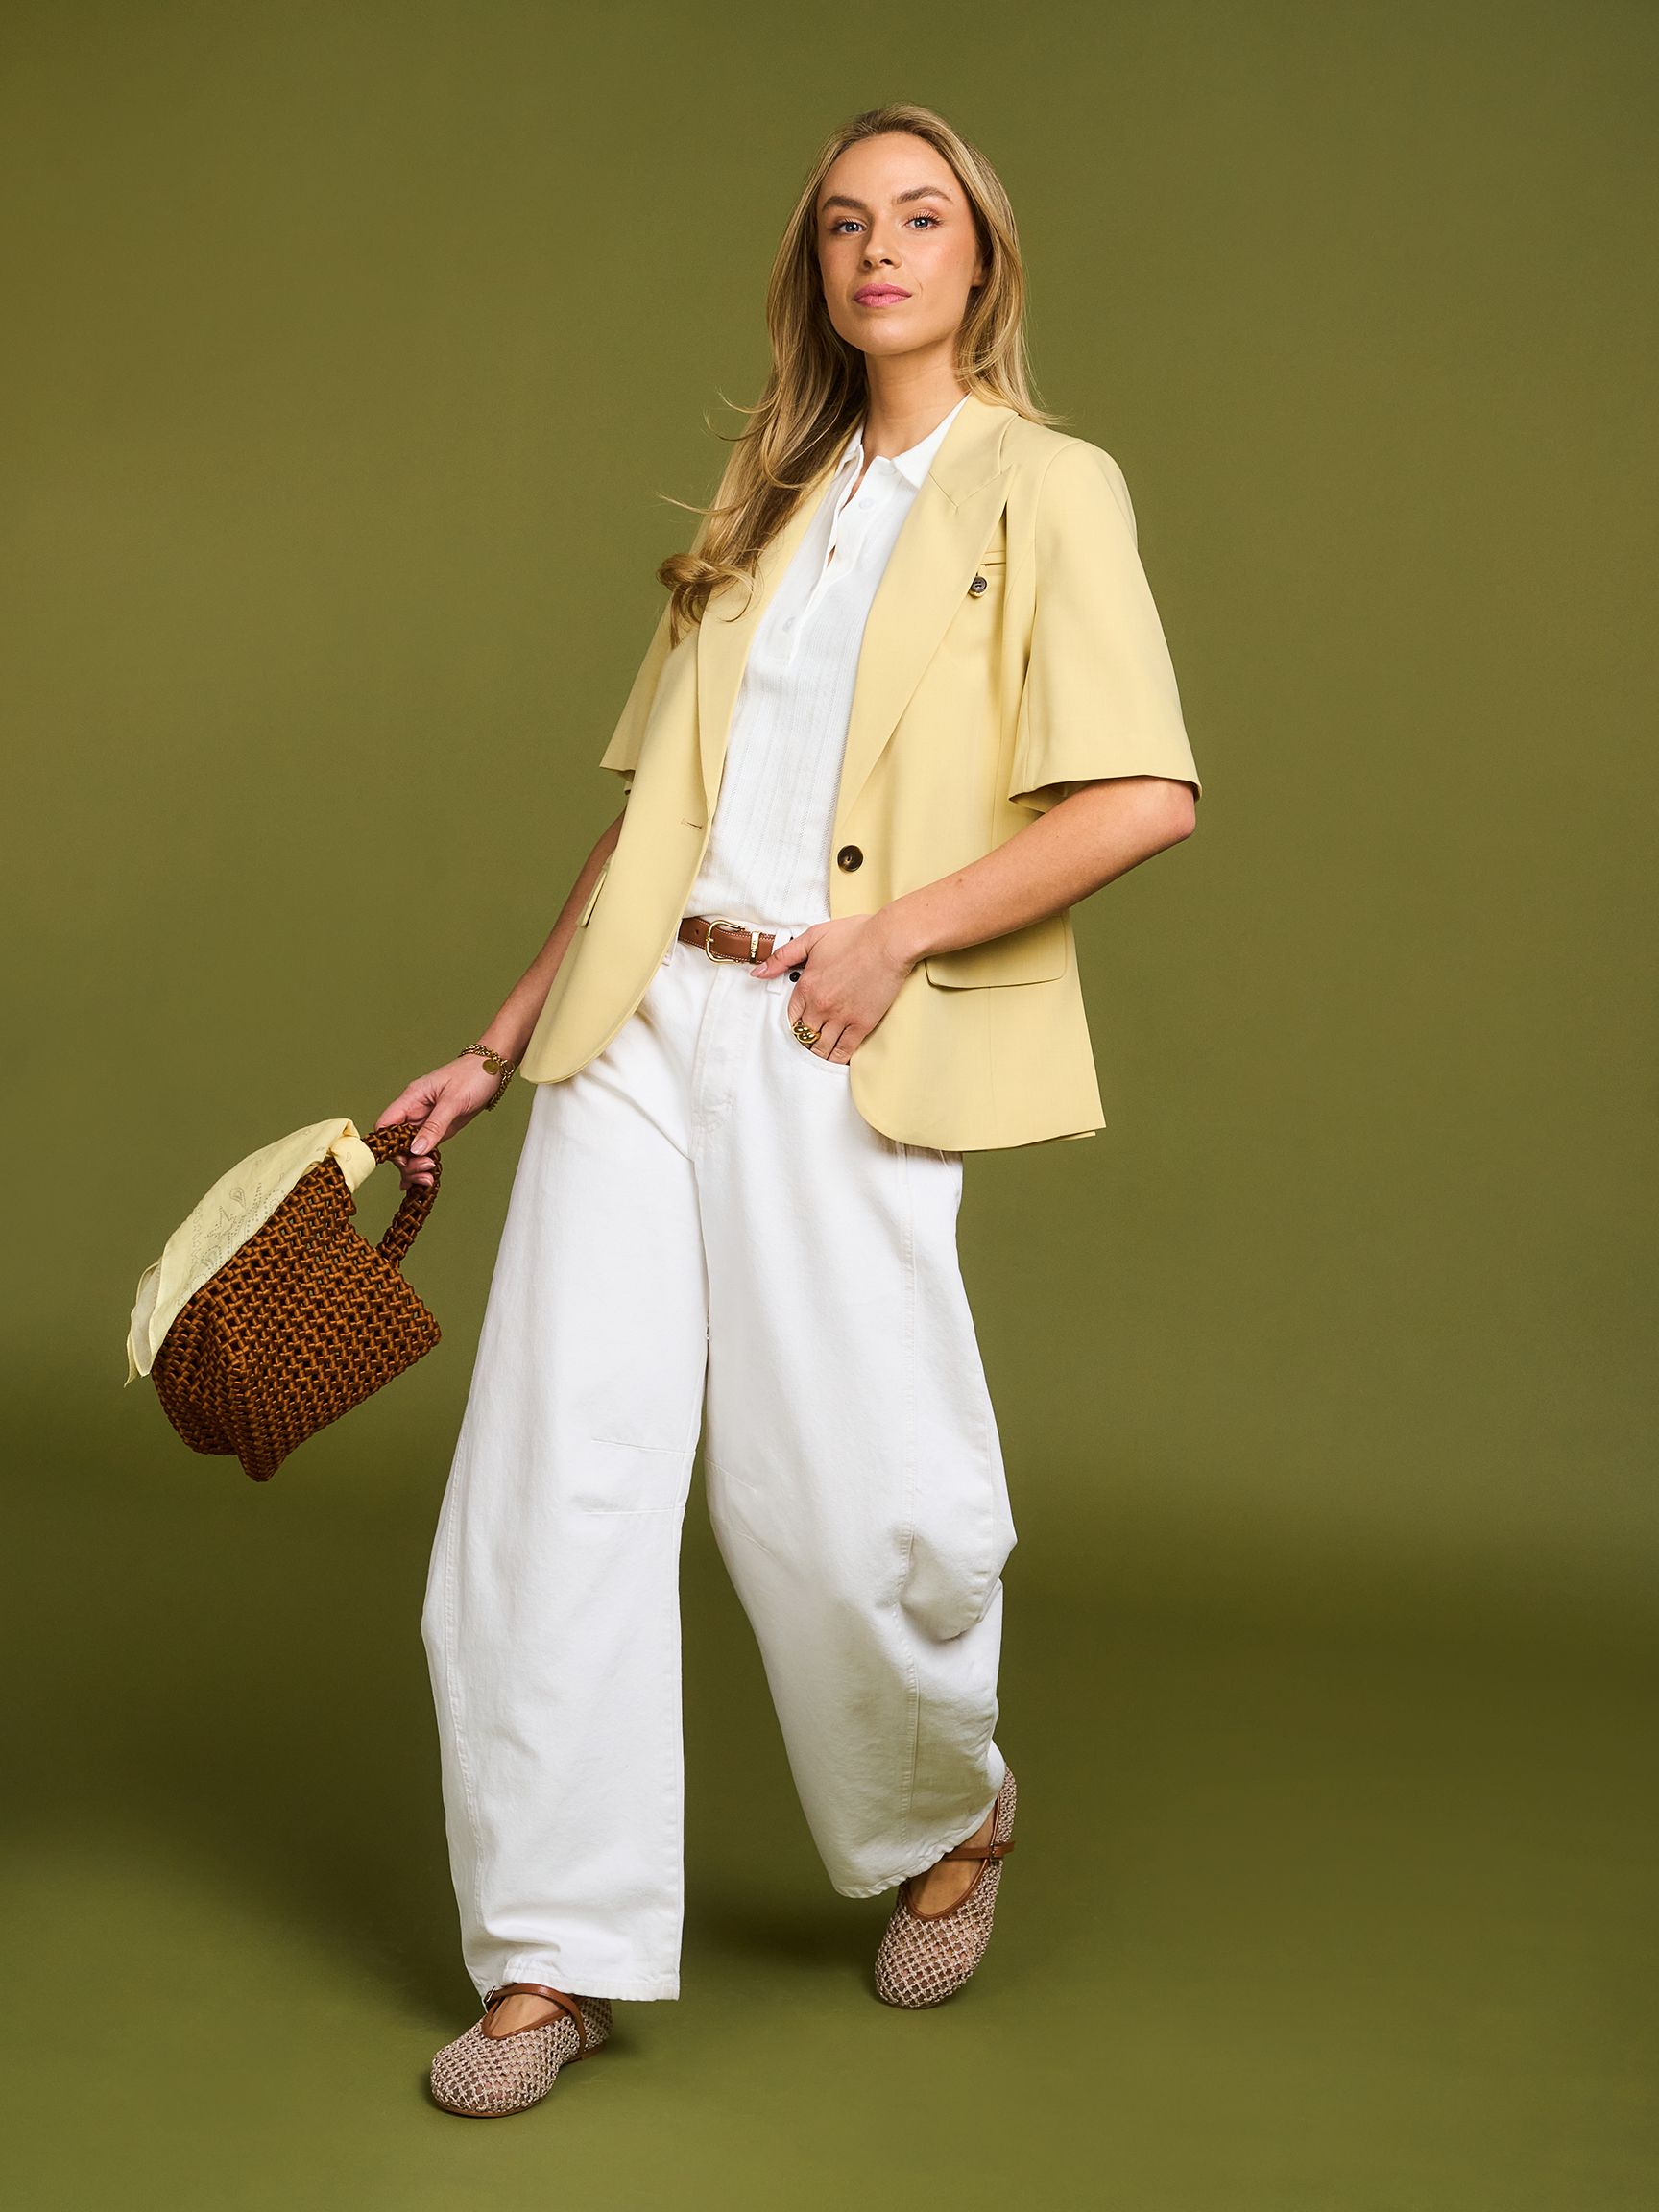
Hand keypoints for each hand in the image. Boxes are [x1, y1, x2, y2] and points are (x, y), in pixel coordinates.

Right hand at [375, 1056, 503, 1190]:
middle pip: (396, 1143)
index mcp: (411, 1099)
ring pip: (409, 1151)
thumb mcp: (453, 1100)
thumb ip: (435, 1126)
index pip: (386, 1125)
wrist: (491, 1070)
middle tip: (425, 1171)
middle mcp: (414, 1112)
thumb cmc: (472, 1075)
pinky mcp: (438, 1131)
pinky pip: (424, 1151)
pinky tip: (423, 1181)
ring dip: (415, 1167)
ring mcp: (425, 1123)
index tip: (402, 1159)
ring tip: (429, 1179)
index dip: (387, 1144)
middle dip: (406, 1161)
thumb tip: (416, 1149)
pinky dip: (422, 1165)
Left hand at [751, 911, 915, 1063]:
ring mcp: (841, 1017)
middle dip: (803, 1041)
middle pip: (804, 1035)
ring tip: (818, 1055)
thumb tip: (758, 972)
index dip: (793, 1023)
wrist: (889, 941)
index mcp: (806, 986)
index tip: (798, 1026)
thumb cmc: (856, 935)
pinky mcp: (862, 1024)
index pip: (791, 1017)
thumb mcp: (813, 937)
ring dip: (817, 1053)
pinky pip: (844, 1050)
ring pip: (821, 1047)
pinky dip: (837, 1059)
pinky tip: (835, 1060)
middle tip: (807, 1044)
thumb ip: (783, 956)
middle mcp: (820, 1006)